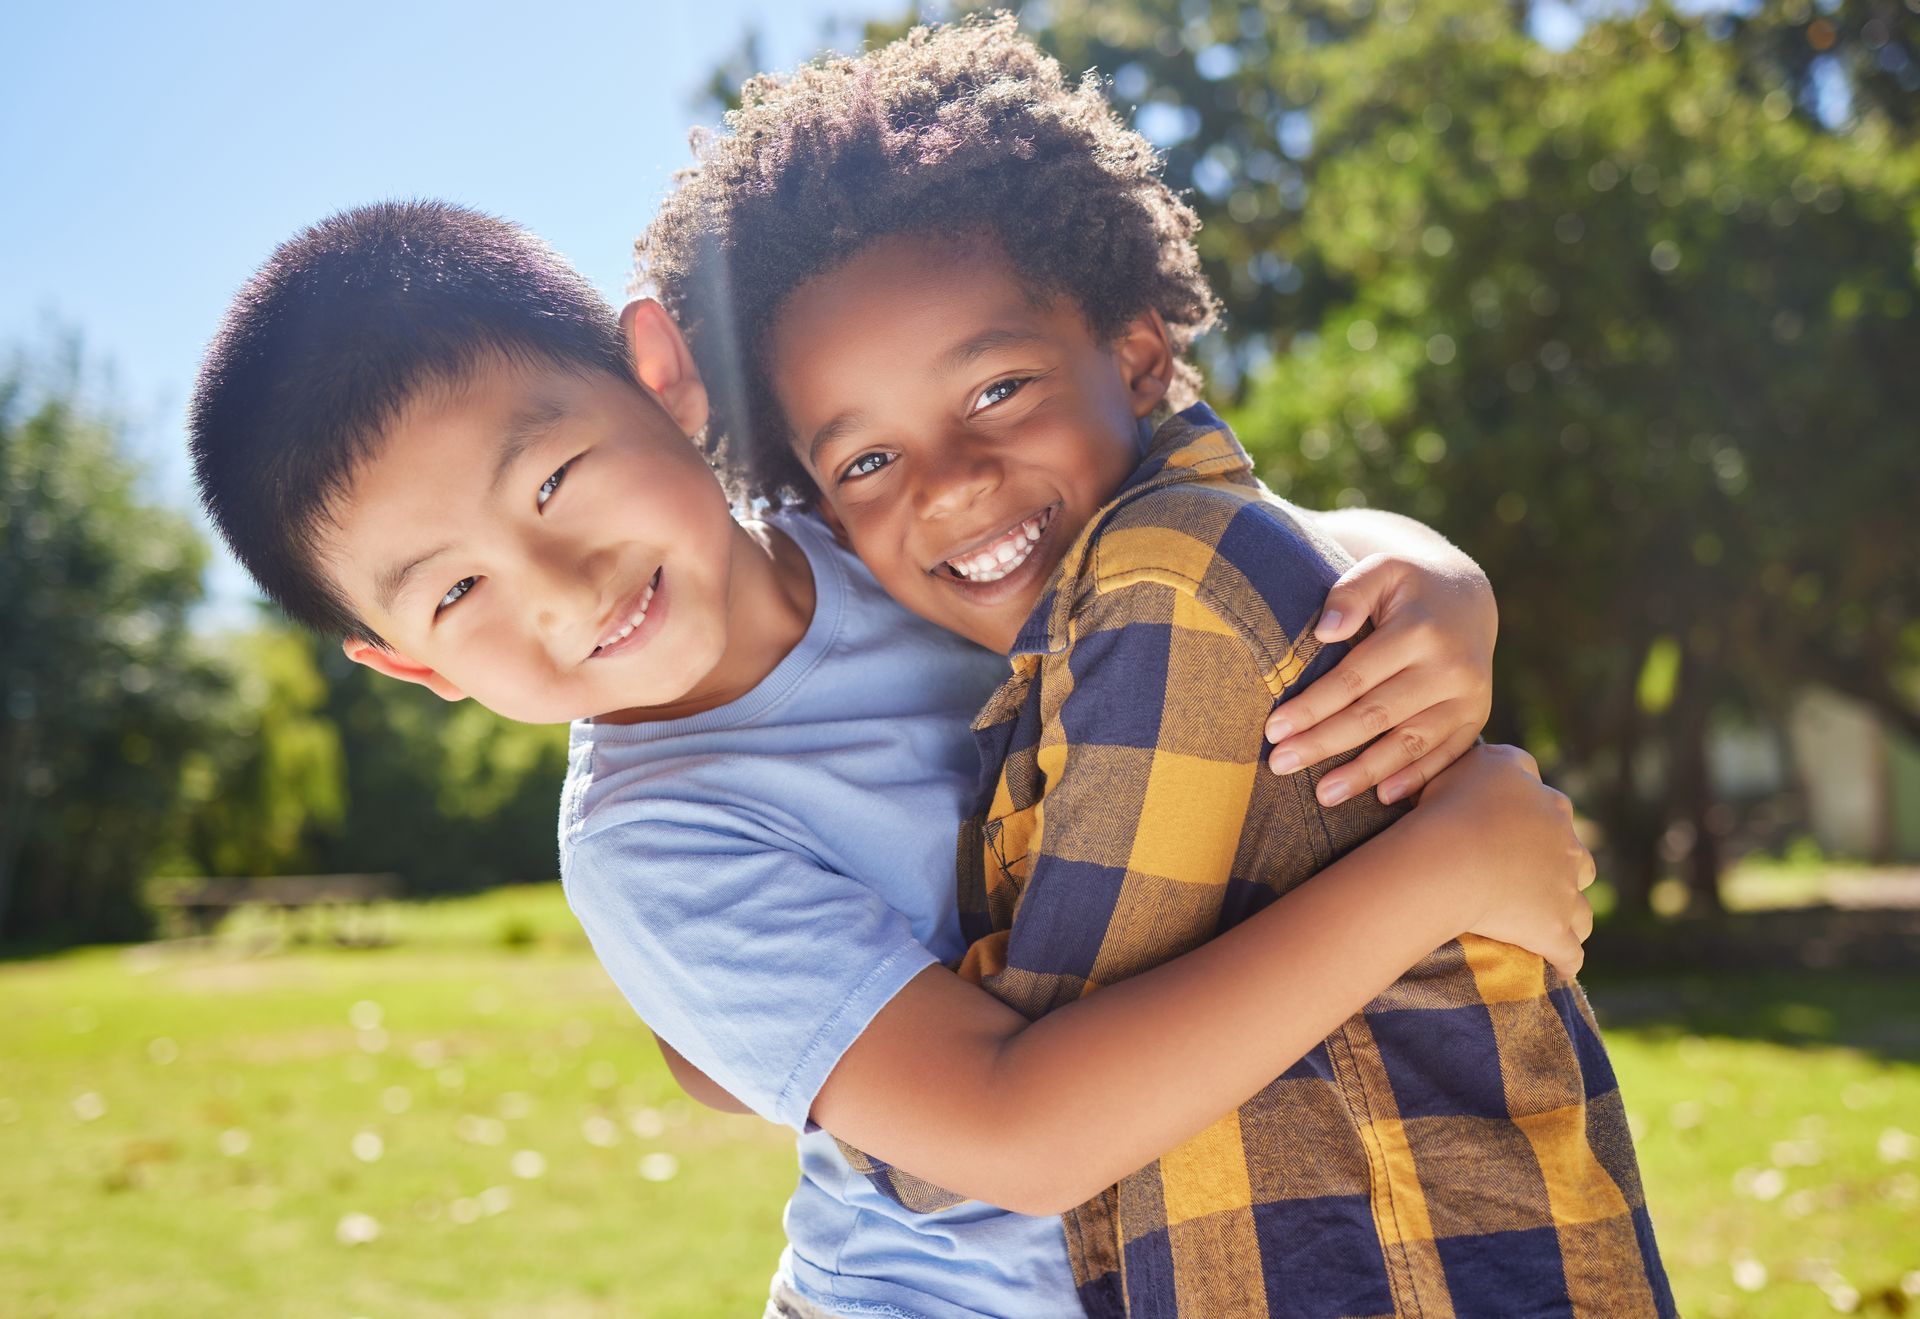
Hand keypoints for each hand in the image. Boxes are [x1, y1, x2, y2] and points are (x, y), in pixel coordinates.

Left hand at [1265, 552, 1495, 807]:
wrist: (1467, 597)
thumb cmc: (1407, 586)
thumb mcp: (1382, 570)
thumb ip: (1350, 593)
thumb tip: (1325, 632)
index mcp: (1420, 630)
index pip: (1354, 678)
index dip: (1312, 706)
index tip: (1273, 730)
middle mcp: (1450, 668)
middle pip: (1375, 716)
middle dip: (1323, 743)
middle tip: (1280, 765)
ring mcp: (1468, 697)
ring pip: (1408, 743)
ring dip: (1364, 772)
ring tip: (1322, 794)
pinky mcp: (1477, 718)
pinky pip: (1445, 755)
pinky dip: (1414, 778)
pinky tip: (1381, 797)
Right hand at [1415, 744, 1594, 979]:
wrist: (1452, 857)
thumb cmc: (1452, 806)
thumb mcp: (1478, 762)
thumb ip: (1501, 762)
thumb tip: (1507, 764)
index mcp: (1549, 804)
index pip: (1554, 809)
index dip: (1538, 821)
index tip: (1515, 831)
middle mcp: (1565, 845)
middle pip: (1576, 859)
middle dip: (1562, 869)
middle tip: (1530, 880)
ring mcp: (1564, 891)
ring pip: (1581, 908)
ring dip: (1570, 914)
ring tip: (1550, 923)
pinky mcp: (1554, 930)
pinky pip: (1570, 952)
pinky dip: (1566, 958)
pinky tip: (1560, 964)